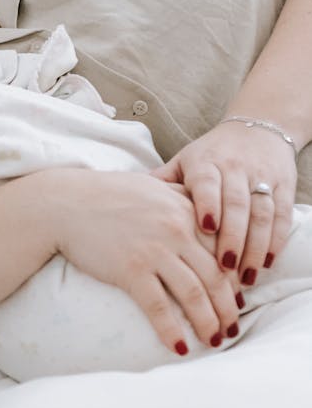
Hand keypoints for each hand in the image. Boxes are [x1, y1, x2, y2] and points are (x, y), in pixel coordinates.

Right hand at [50, 169, 240, 354]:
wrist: (66, 203)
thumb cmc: (107, 194)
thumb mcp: (154, 187)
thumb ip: (182, 198)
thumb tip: (203, 216)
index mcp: (187, 211)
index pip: (223, 251)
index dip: (234, 280)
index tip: (238, 300)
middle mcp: (177, 231)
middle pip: (216, 277)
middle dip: (228, 308)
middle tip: (232, 329)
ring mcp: (154, 251)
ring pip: (193, 294)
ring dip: (208, 323)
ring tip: (213, 341)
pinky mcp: (130, 270)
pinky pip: (158, 307)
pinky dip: (171, 330)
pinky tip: (179, 347)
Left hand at [151, 122, 296, 284]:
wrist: (257, 129)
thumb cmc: (211, 154)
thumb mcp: (183, 162)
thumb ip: (162, 182)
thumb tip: (123, 198)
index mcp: (206, 163)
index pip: (208, 183)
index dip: (209, 205)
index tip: (205, 229)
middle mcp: (236, 169)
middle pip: (238, 204)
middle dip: (233, 237)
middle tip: (224, 269)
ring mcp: (263, 178)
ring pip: (262, 214)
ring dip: (255, 247)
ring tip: (246, 278)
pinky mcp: (284, 187)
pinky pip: (282, 216)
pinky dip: (277, 241)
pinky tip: (267, 263)